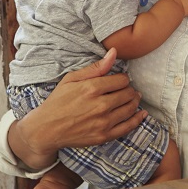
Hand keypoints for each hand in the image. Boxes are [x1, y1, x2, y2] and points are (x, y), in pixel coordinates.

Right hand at [8, 48, 146, 168]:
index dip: (123, 78)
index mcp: (92, 88)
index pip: (122, 80)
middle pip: (128, 93)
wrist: (46, 129)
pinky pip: (128, 127)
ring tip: (132, 98)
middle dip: (129, 90)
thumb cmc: (58, 101)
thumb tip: (114, 52)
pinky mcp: (104, 136)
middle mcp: (100, 105)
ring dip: (134, 101)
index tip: (119, 80)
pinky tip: (141, 114)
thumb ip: (96, 67)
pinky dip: (137, 119)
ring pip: (130, 108)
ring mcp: (103, 122)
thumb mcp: (72, 79)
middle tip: (126, 89)